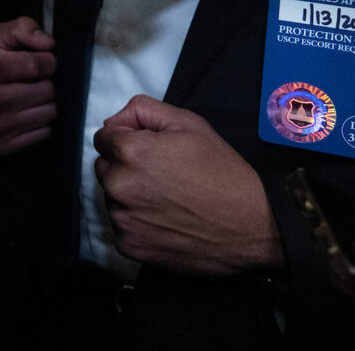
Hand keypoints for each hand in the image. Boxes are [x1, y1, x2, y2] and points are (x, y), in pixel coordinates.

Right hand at [0, 17, 56, 155]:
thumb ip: (23, 29)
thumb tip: (49, 43)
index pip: (39, 66)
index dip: (47, 61)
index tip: (40, 61)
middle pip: (46, 91)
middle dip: (44, 82)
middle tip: (27, 79)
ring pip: (48, 113)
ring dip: (42, 103)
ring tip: (24, 96)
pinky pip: (42, 134)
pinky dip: (38, 123)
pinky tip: (22, 113)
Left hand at [92, 95, 282, 273]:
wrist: (254, 226)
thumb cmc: (223, 173)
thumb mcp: (189, 124)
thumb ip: (143, 110)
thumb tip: (114, 121)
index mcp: (128, 152)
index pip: (103, 138)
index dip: (126, 140)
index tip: (149, 151)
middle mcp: (118, 186)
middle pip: (105, 168)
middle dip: (125, 168)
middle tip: (162, 176)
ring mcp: (123, 219)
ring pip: (112, 199)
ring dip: (130, 197)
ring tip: (168, 200)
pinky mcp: (131, 246)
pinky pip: (122, 229)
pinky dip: (138, 225)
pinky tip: (166, 221)